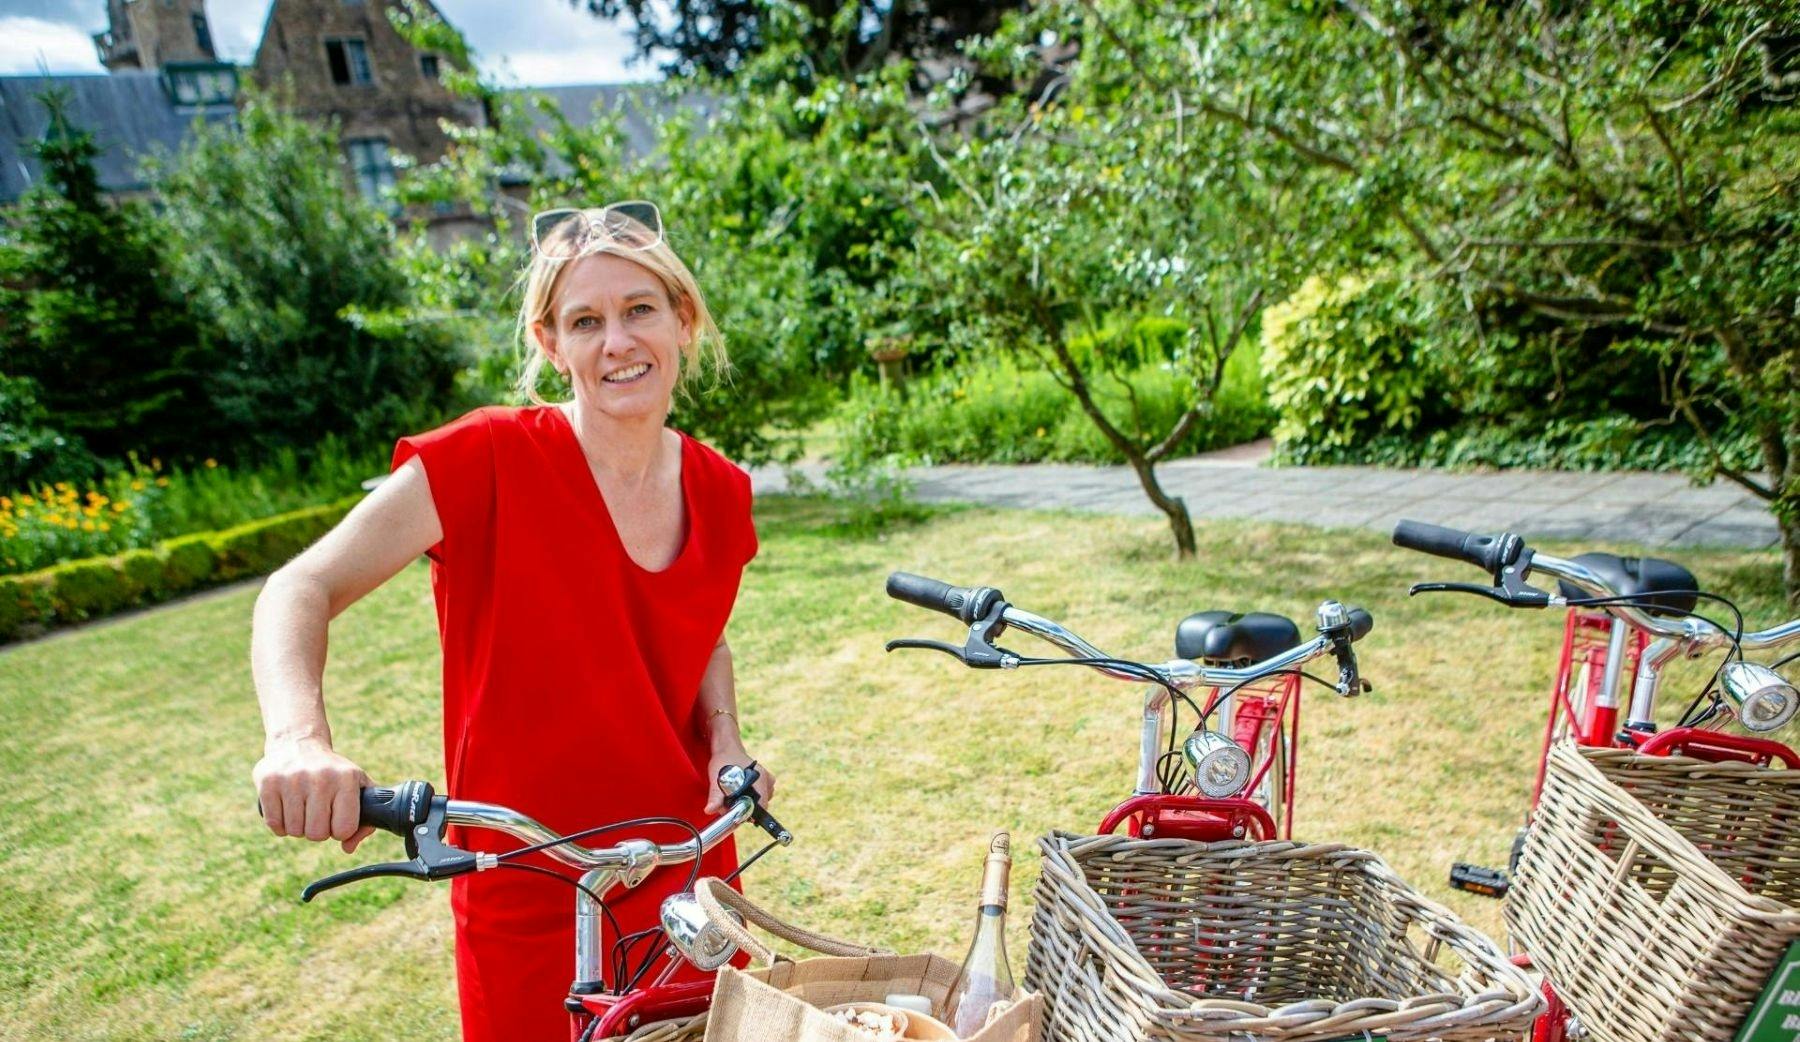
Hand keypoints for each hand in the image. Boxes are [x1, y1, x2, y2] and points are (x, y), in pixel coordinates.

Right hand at [253, 736, 374, 852]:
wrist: (298, 743)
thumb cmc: (332, 773)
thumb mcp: (357, 786)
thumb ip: (365, 819)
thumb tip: (349, 847)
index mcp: (347, 779)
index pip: (345, 829)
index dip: (340, 831)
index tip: (336, 820)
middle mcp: (321, 778)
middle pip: (317, 834)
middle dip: (317, 831)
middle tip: (317, 815)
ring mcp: (293, 779)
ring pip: (294, 831)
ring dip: (298, 827)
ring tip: (302, 809)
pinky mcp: (269, 782)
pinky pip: (274, 824)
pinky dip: (280, 824)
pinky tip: (286, 809)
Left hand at [705, 744, 775, 814]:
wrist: (727, 748)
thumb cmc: (723, 760)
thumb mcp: (716, 778)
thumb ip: (715, 795)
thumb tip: (710, 810)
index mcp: (760, 779)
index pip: (761, 807)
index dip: (749, 814)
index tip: (736, 813)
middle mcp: (767, 780)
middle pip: (761, 806)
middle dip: (746, 808)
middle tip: (730, 803)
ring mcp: (767, 780)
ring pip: (761, 801)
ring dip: (748, 802)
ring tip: (733, 796)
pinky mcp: (764, 780)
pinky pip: (761, 795)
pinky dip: (751, 797)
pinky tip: (740, 791)